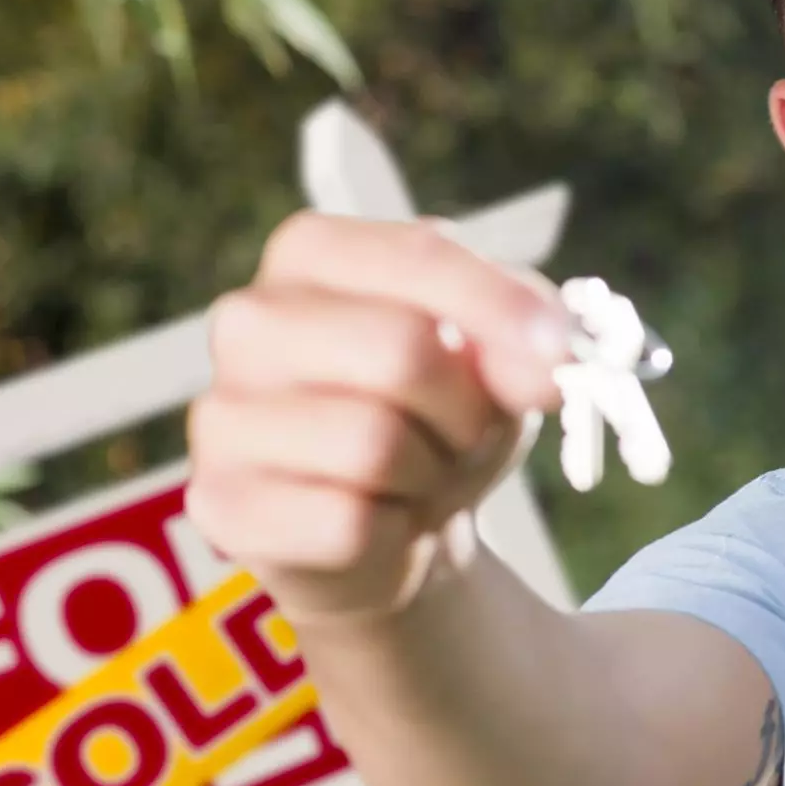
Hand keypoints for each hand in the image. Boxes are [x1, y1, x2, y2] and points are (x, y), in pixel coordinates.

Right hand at [188, 212, 570, 625]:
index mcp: (313, 253)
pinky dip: (392, 532)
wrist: (389, 530)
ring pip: (374, 443)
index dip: (502, 306)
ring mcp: (221, 414)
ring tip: (417, 474)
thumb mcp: (502, 360)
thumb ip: (529, 340)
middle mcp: (249, 320)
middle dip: (467, 407)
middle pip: (402, 350)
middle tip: (468, 433)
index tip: (563, 351)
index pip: (419, 253)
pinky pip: (346, 523)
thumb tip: (551, 358)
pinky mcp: (221, 505)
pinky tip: (377, 522)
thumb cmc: (441, 415)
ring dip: (432, 473)